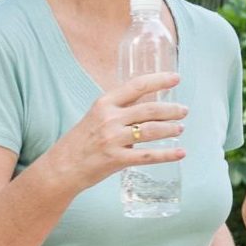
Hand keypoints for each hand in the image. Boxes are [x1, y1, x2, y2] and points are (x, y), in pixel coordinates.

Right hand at [40, 72, 186, 191]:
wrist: (61, 167)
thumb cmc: (80, 142)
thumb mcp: (95, 117)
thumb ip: (118, 110)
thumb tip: (148, 104)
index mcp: (104, 104)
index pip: (136, 86)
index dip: (159, 80)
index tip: (176, 78)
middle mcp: (109, 119)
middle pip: (149, 109)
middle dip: (171, 109)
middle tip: (183, 110)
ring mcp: (113, 139)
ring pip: (151, 130)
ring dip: (170, 128)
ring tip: (181, 128)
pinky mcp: (116, 159)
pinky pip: (148, 155)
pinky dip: (167, 154)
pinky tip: (181, 153)